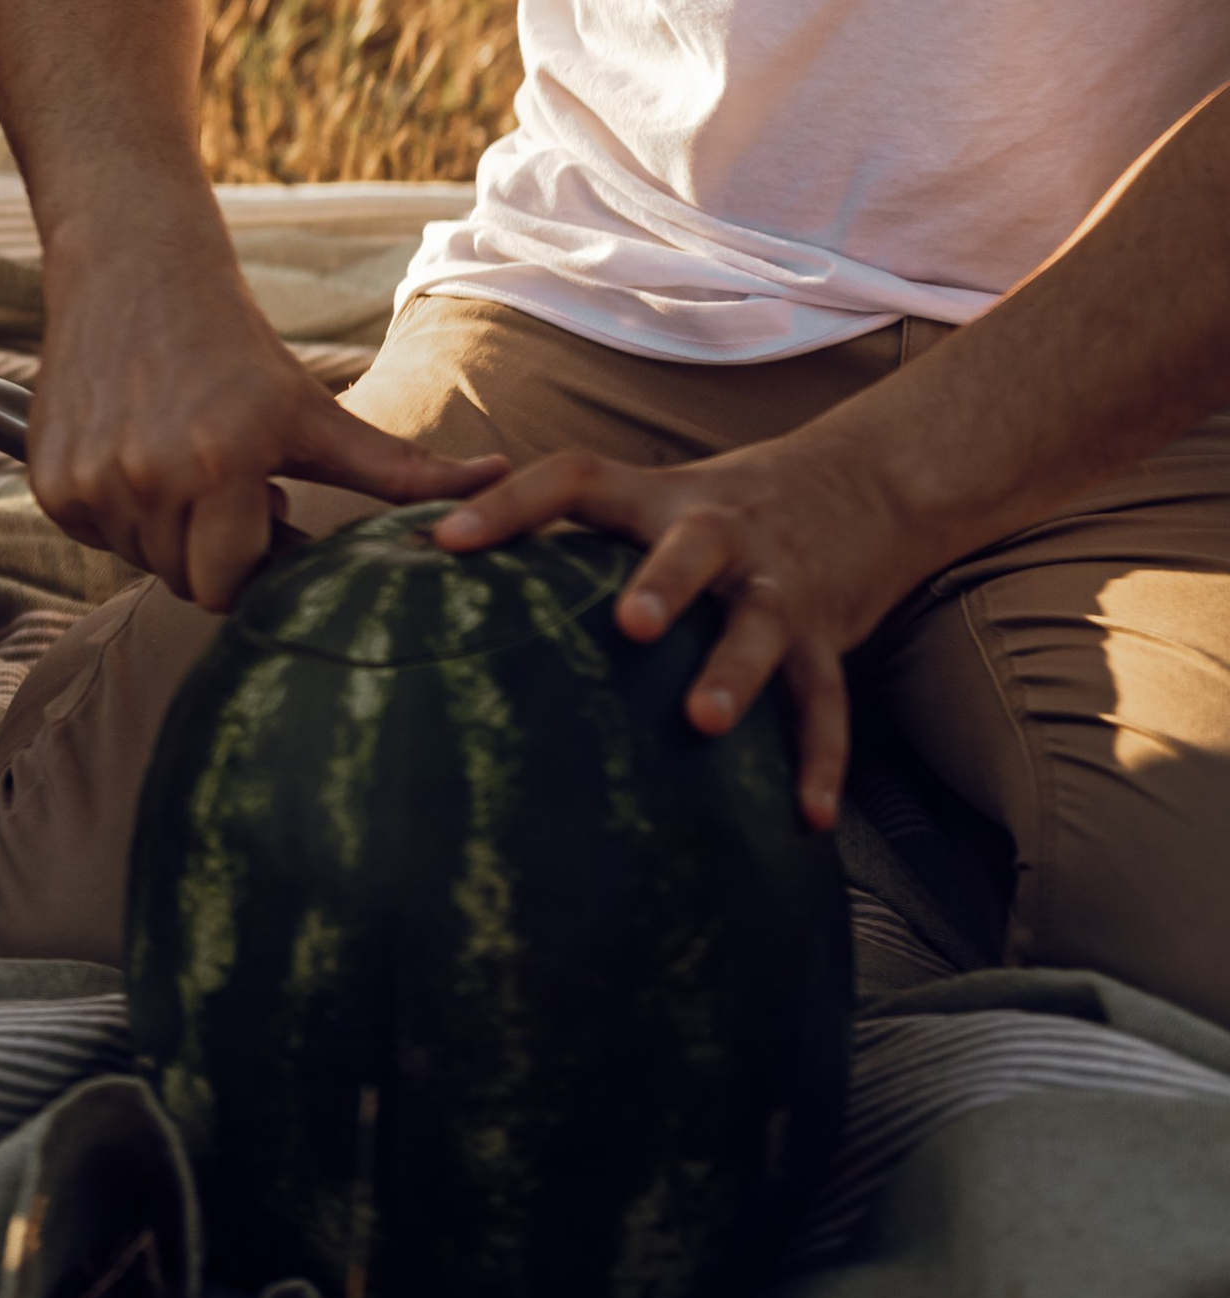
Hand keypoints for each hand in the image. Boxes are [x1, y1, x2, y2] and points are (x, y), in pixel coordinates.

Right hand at [29, 243, 503, 610]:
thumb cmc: (238, 346)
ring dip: (164, 526)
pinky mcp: (49, 480)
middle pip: (184, 579)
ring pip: (138, 558)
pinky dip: (115, 508)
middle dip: (211, 545)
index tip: (267, 508)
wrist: (135, 269)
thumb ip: (400, 467)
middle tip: (228, 480)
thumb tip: (504, 482)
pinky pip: (92, 533)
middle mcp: (149, 479)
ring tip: (184, 456)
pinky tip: (135, 448)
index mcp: (224, 468)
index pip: (232, 587)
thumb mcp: (315, 409)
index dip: (255, 557)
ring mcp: (92, 483)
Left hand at [428, 423, 914, 831]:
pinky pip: (825, 700)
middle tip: (630, 626)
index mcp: (657, 498)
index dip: (510, 505)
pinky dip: (821, 759)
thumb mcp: (651, 499)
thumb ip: (566, 533)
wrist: (866, 484)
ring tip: (704, 721)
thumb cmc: (718, 512)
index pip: (574, 480)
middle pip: (693, 547)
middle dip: (663, 583)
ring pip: (761, 625)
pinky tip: (808, 817)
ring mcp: (777, 586)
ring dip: (735, 672)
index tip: (445, 542)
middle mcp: (720, 533)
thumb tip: (430, 565)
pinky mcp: (826, 636)